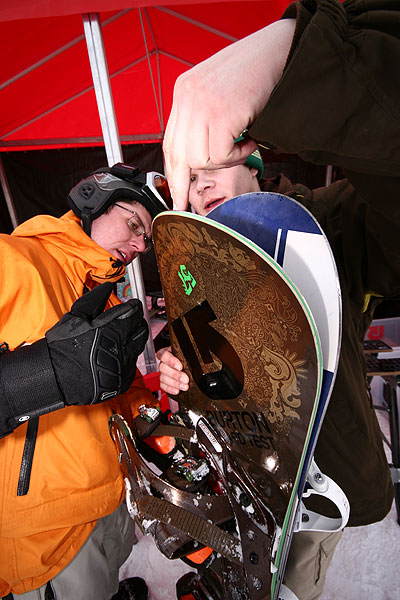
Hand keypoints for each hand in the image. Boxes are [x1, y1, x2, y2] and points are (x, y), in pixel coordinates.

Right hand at [46, 283, 148, 404]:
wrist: (54, 376)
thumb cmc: (62, 346)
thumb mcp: (76, 317)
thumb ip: (95, 300)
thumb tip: (108, 287)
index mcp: (113, 330)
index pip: (135, 313)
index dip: (133, 307)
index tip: (131, 306)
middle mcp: (122, 349)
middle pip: (141, 330)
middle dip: (136, 323)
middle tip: (128, 321)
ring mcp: (124, 366)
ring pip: (138, 348)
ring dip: (131, 341)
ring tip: (117, 339)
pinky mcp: (123, 381)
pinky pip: (132, 366)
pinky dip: (126, 359)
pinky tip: (113, 356)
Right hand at [157, 347, 188, 395]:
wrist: (190, 367)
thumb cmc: (188, 358)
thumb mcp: (189, 354)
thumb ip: (190, 355)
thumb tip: (198, 358)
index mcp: (168, 353)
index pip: (164, 355)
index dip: (171, 361)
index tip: (180, 366)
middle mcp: (163, 362)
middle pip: (163, 368)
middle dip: (175, 375)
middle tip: (186, 379)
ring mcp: (162, 372)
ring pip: (163, 378)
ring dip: (174, 383)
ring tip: (185, 386)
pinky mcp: (163, 382)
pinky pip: (163, 386)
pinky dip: (170, 389)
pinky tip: (177, 390)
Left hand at [163, 19, 295, 209]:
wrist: (282, 50)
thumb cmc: (259, 73)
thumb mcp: (220, 93)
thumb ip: (205, 118)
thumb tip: (198, 156)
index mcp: (185, 90)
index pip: (170, 141)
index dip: (172, 173)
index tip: (175, 196)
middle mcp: (188, 95)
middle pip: (178, 155)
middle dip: (182, 184)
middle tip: (188, 205)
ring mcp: (202, 103)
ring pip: (200, 158)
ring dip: (224, 160)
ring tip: (242, 145)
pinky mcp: (221, 112)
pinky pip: (221, 154)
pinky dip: (238, 155)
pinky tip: (250, 139)